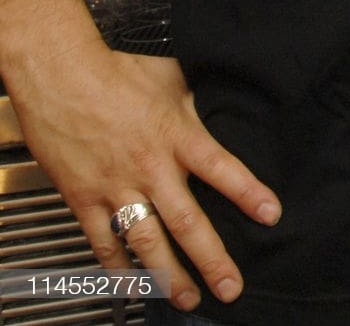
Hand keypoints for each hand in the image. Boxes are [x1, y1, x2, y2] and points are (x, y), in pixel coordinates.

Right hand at [9, 38, 278, 312]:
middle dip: (211, 258)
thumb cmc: (117, 68)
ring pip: (146, 240)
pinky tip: (132, 286)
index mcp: (178, 135)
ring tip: (186, 298)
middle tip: (231, 287)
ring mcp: (116, 186)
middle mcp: (150, 167)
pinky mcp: (83, 197)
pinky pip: (102, 240)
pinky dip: (117, 267)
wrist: (61, 72)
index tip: (271, 216)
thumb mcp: (172, 81)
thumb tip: (219, 111)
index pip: (223, 169)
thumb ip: (194, 108)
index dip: (248, 194)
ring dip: (168, 275)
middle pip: (187, 221)